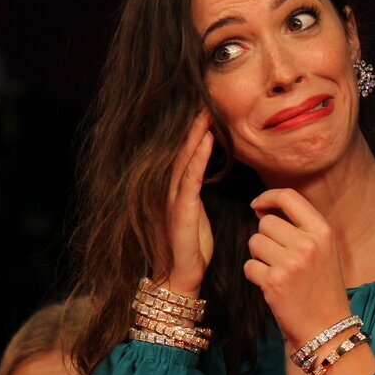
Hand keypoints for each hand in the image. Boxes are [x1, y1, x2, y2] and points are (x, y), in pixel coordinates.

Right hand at [163, 111, 214, 297]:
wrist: (180, 277)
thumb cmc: (191, 248)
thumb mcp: (196, 213)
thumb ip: (196, 191)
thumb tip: (203, 171)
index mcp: (175, 189)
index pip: (184, 152)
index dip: (193, 129)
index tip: (205, 106)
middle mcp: (168, 190)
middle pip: (180, 149)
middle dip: (192, 124)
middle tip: (204, 97)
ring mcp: (171, 199)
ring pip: (183, 158)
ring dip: (195, 133)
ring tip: (206, 110)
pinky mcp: (180, 211)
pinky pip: (190, 179)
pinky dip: (197, 158)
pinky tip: (206, 139)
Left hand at [244, 188, 352, 348]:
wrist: (328, 327)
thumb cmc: (323, 287)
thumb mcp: (324, 250)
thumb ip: (301, 228)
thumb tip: (262, 211)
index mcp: (323, 231)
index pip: (288, 197)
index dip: (267, 197)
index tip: (257, 205)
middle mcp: (308, 244)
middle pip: (266, 222)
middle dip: (264, 237)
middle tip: (276, 256)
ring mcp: (291, 263)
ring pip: (254, 242)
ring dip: (258, 256)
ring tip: (276, 270)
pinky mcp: (274, 282)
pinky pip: (249, 266)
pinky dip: (255, 275)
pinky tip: (271, 285)